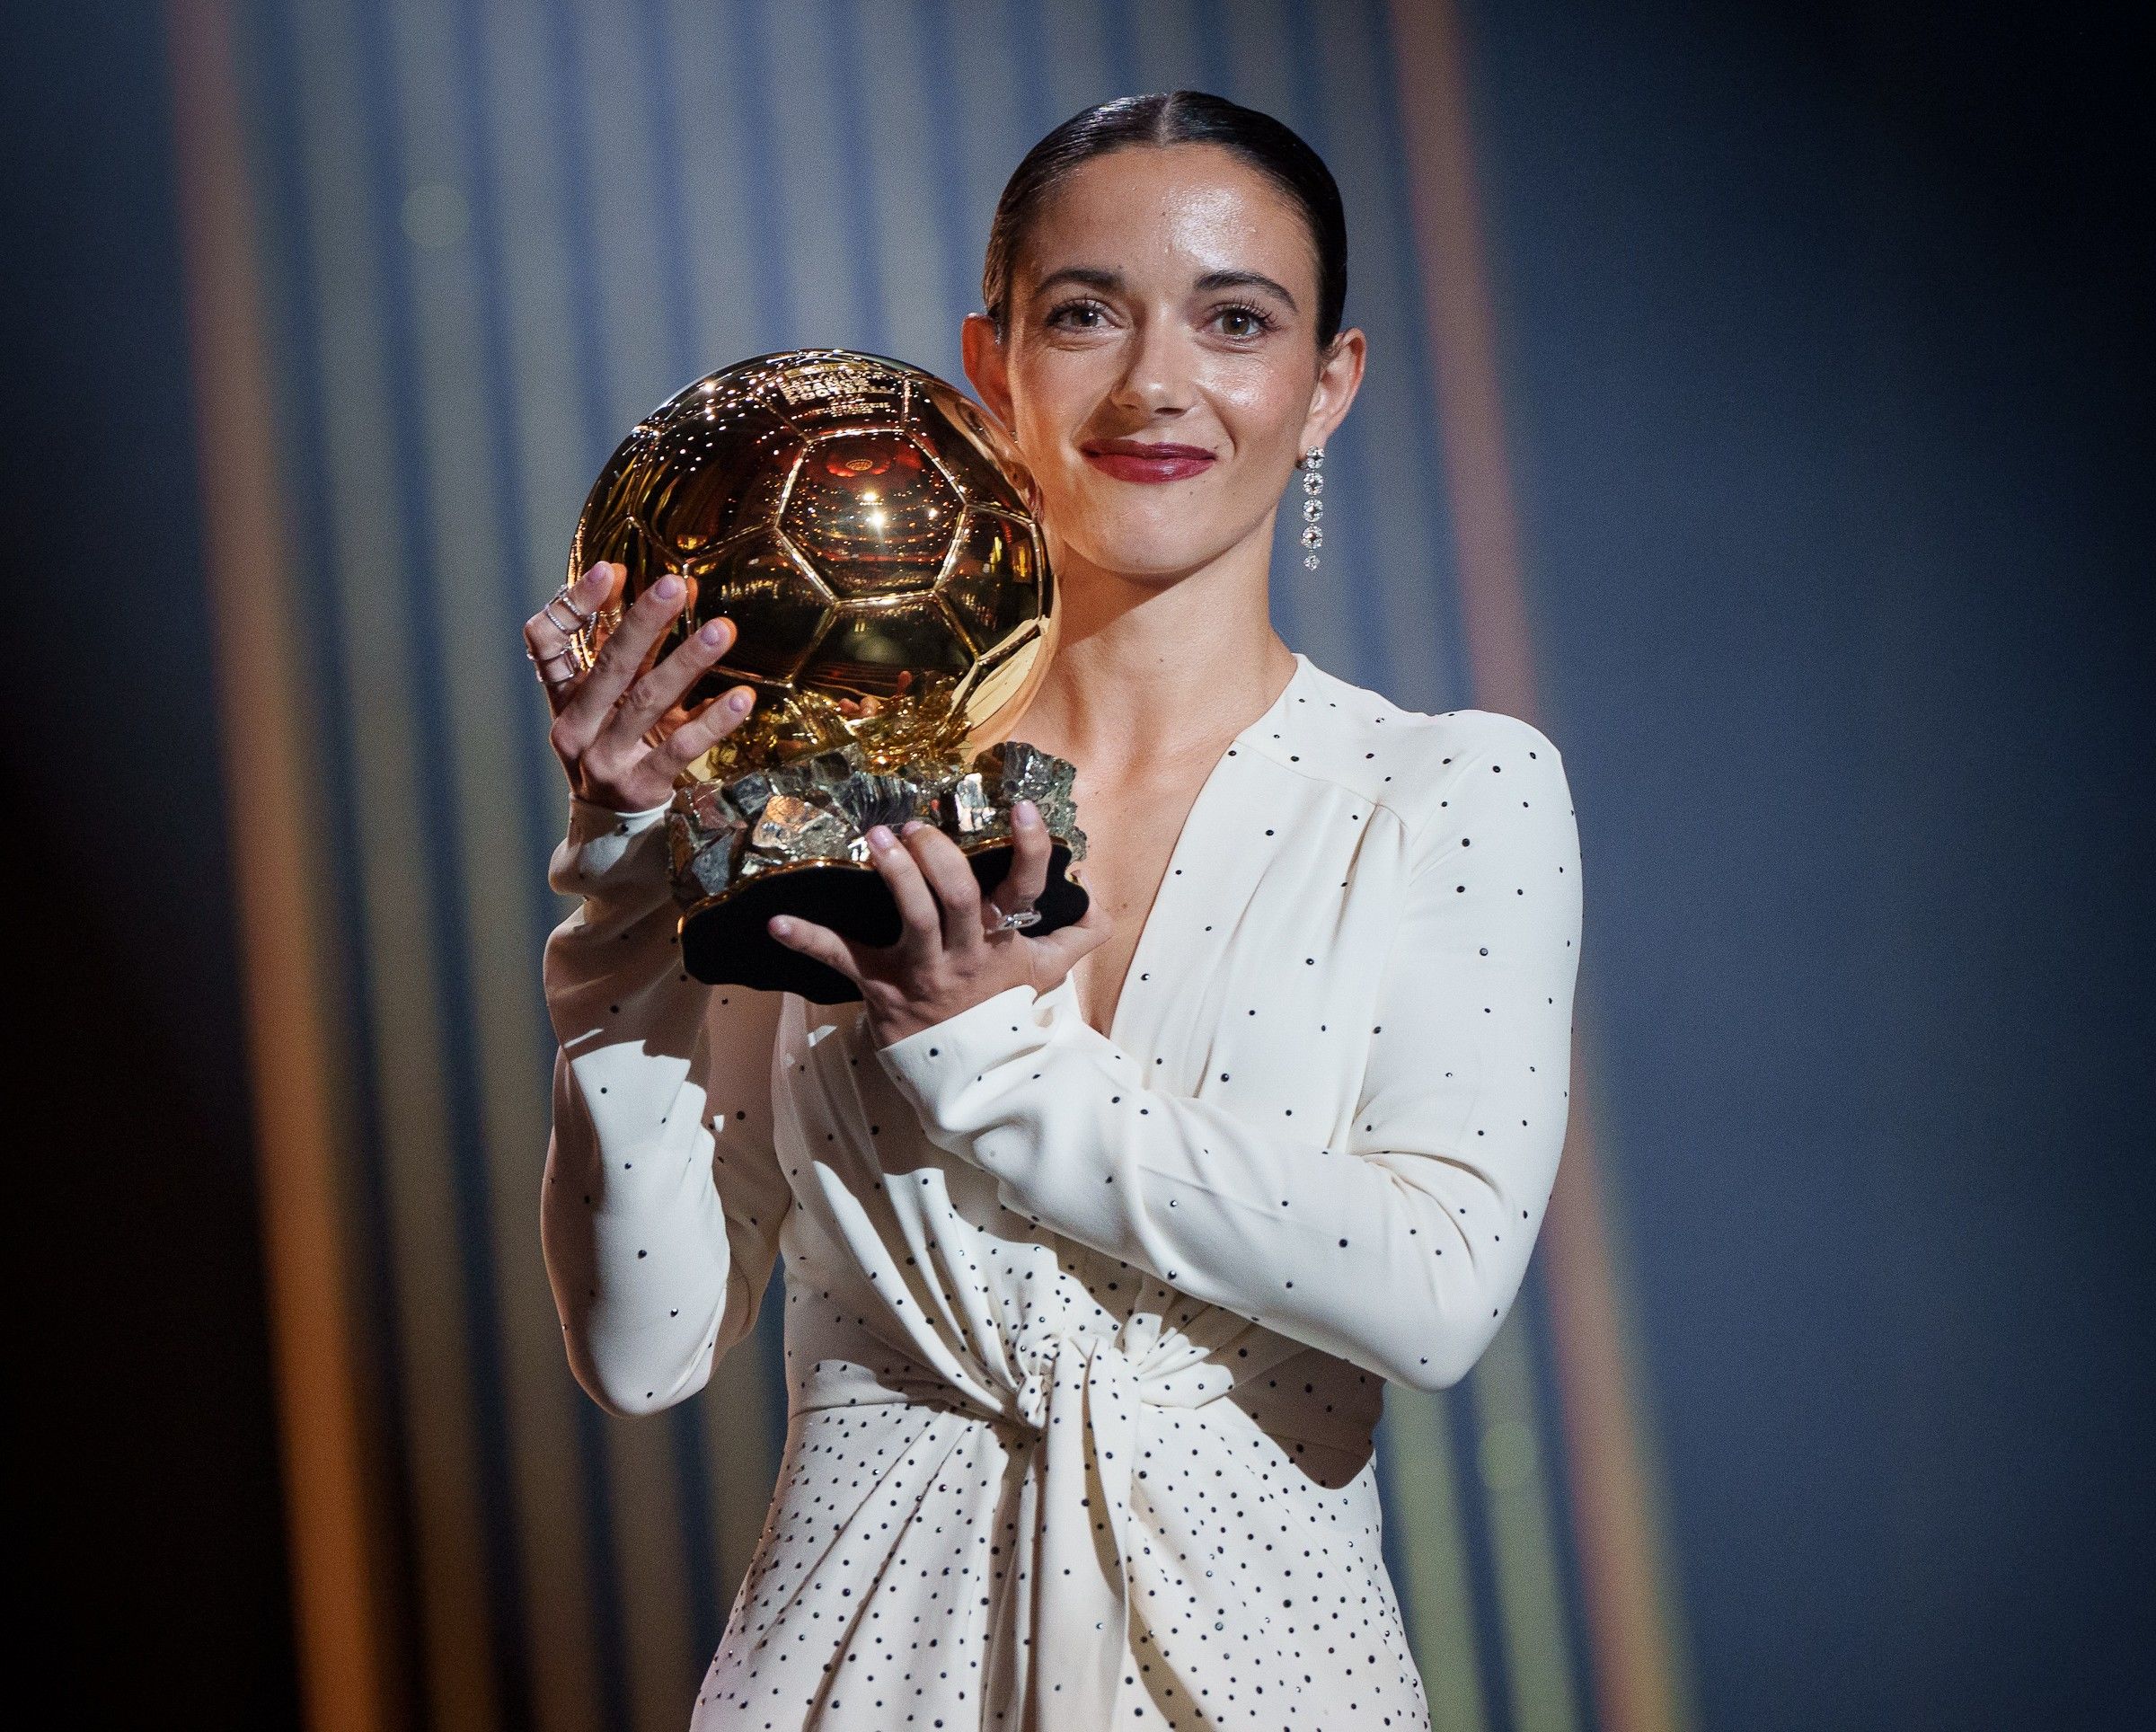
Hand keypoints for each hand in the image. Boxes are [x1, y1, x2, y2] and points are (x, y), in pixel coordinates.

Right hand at [526, 561, 757, 811]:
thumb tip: (674, 589)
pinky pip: (680, 748)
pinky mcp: (641, 786)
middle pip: (608, 665)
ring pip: (647, 700)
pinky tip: (741, 698)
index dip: (574, 605)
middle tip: (676, 586)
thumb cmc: (618, 749)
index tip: (611, 569)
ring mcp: (606, 759)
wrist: (613, 829)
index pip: (546, 643)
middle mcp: (576, 727)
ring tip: (722, 630)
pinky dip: (712, 721)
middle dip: (643, 622)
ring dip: (687, 661)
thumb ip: (633, 655)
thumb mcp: (611, 705)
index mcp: (563, 700)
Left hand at [769, 800, 1111, 1046]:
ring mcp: (920, 971)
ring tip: (879, 836)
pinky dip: (807, 940)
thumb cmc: (1000, 1010)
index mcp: (1002, 942)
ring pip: (913, 919)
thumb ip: (1078, 935)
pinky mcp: (879, 985)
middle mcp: (964, 954)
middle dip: (939, 857)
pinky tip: (775, 923)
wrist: (965, 1074)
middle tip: (920, 826)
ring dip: (895, 875)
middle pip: (958, 900)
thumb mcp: (1045, 974)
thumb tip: (1098, 898)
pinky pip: (840, 959)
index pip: (1025, 891)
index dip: (1029, 850)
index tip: (1021, 808)